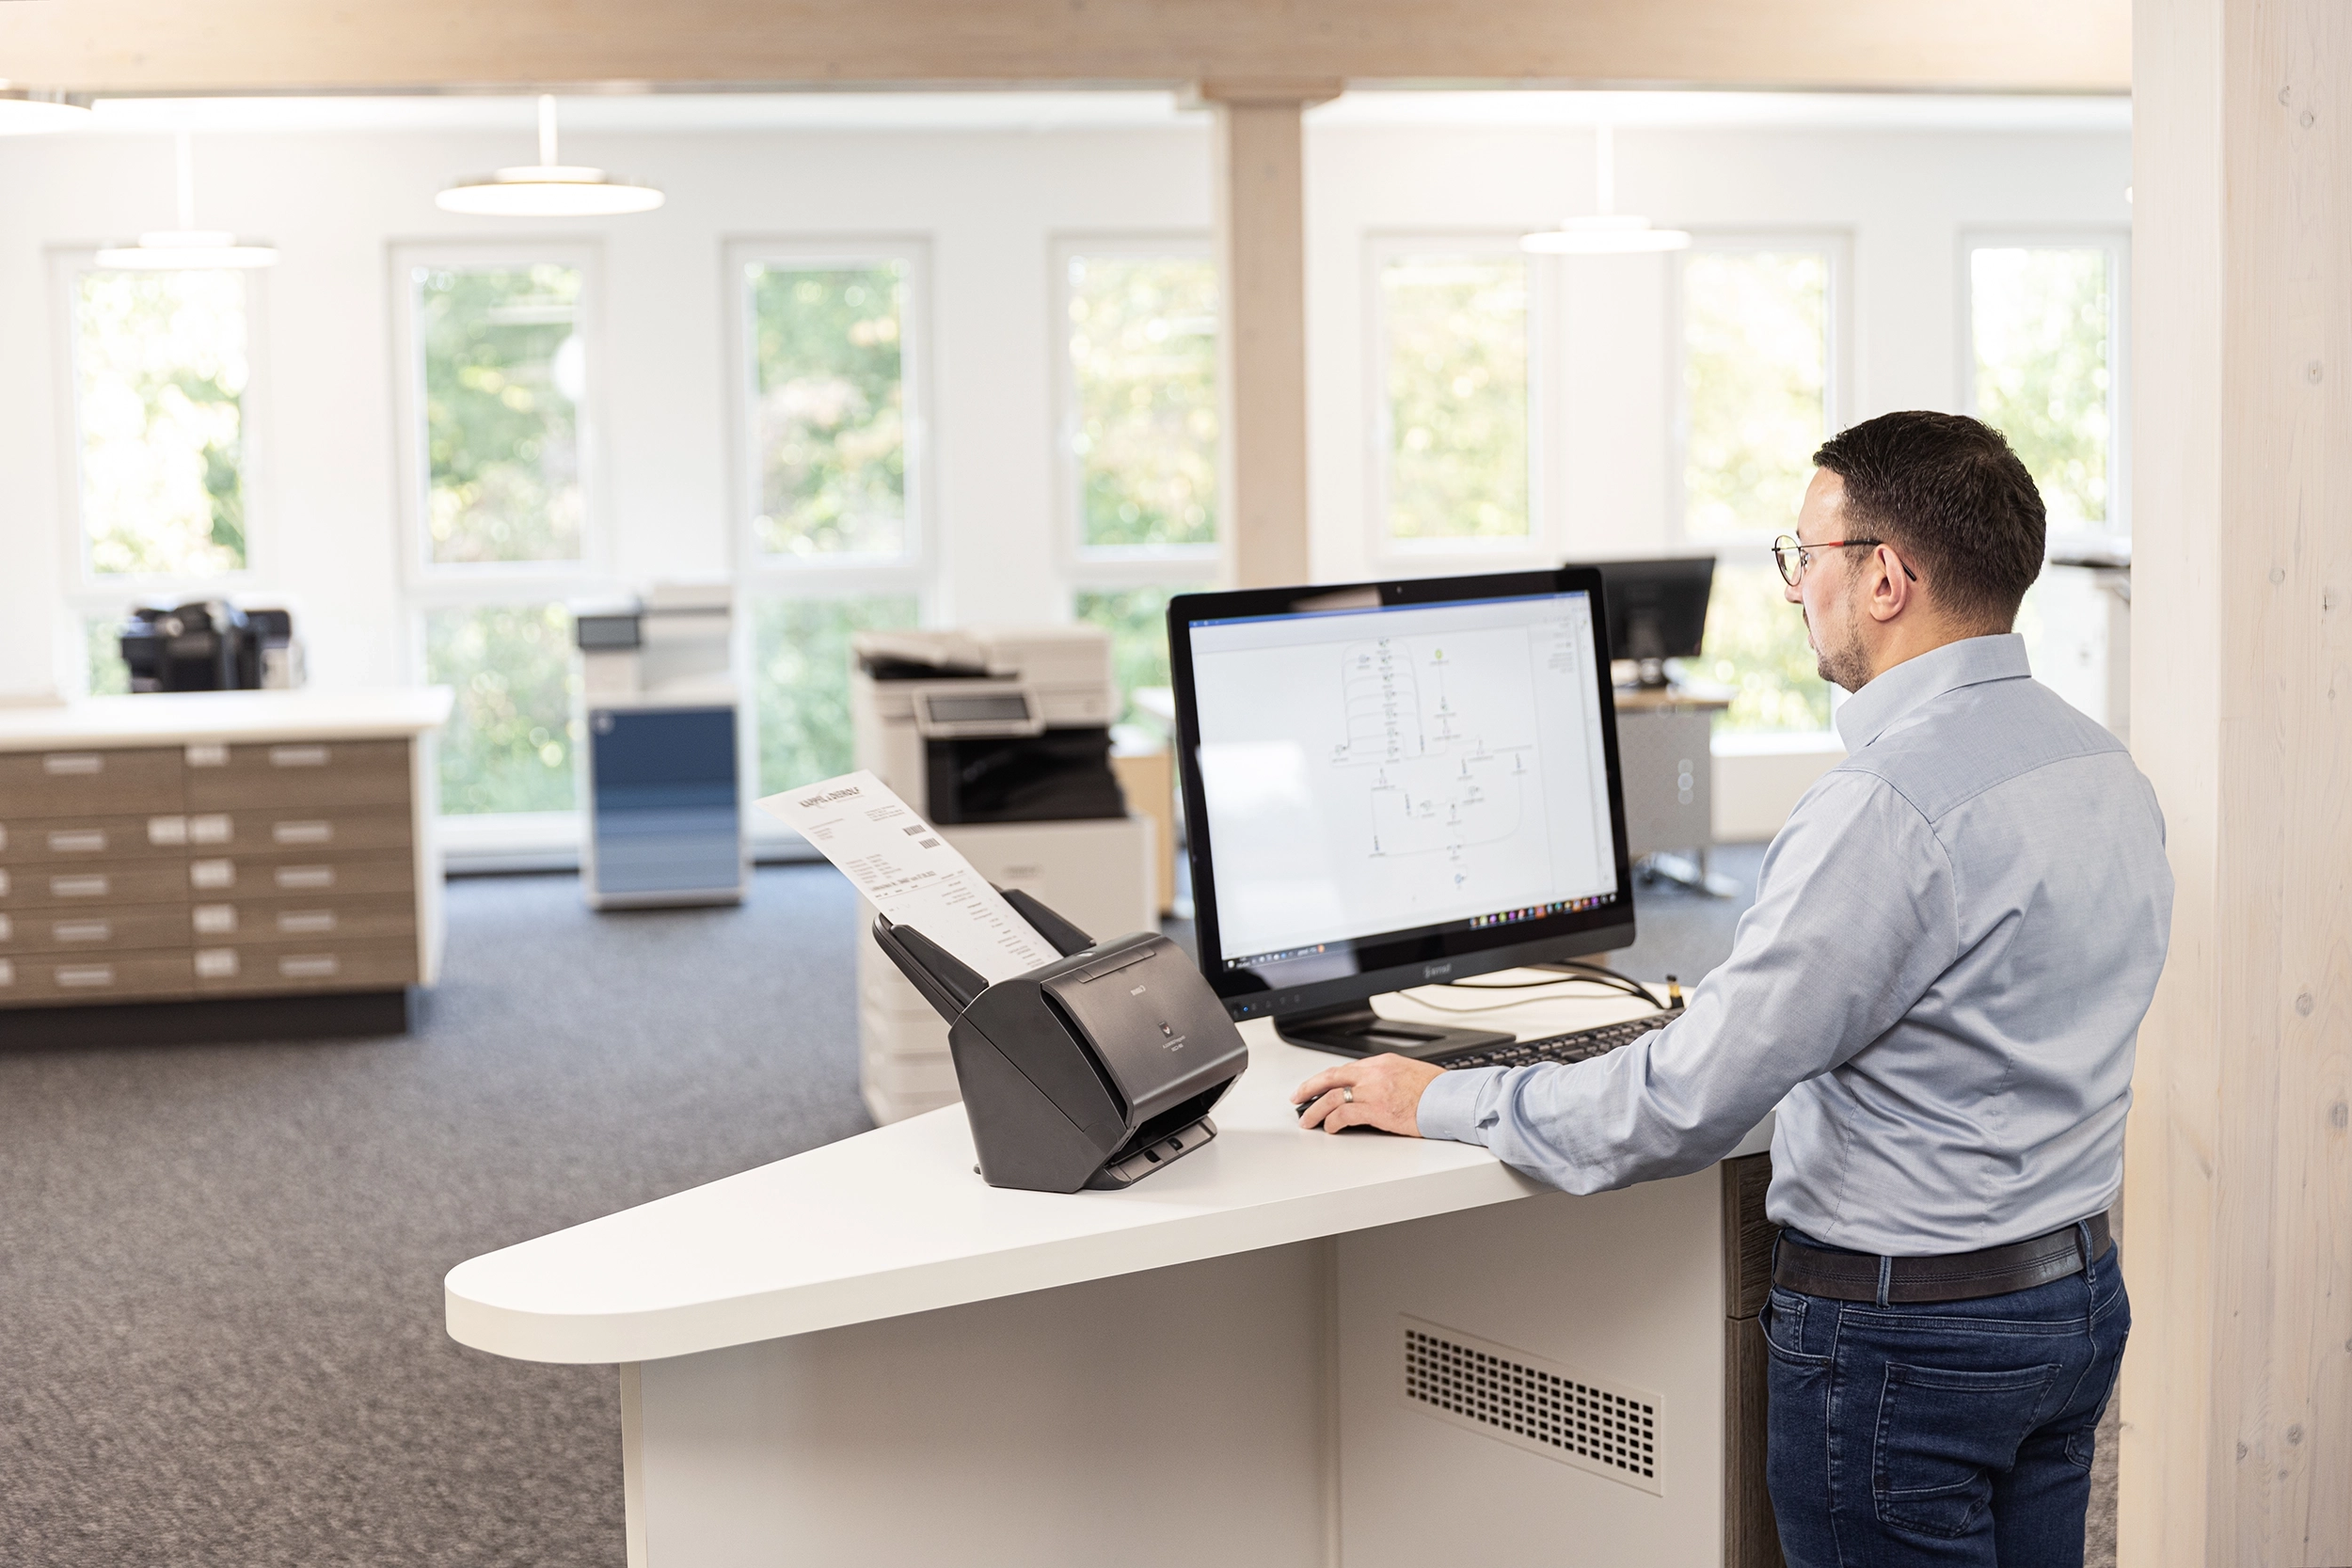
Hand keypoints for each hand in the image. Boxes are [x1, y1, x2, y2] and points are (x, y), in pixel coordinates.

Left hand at [1293, 1053, 1444, 1136]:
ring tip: (1307, 1120)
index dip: (1326, 1079)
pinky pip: (1345, 1115)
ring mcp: (1374, 1091)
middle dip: (1309, 1088)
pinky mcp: (1377, 1110)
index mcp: (1382, 1063)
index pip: (1345, 1069)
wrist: (1451, 1100)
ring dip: (1315, 1110)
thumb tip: (1374, 1090)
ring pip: (1333, 1097)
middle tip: (1297, 1098)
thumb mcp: (1410, 1074)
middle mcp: (1374, 1073)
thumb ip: (1388, 1079)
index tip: (1315, 1086)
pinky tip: (1329, 1128)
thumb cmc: (1437, 1091)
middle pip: (1331, 1077)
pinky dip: (1332, 1122)